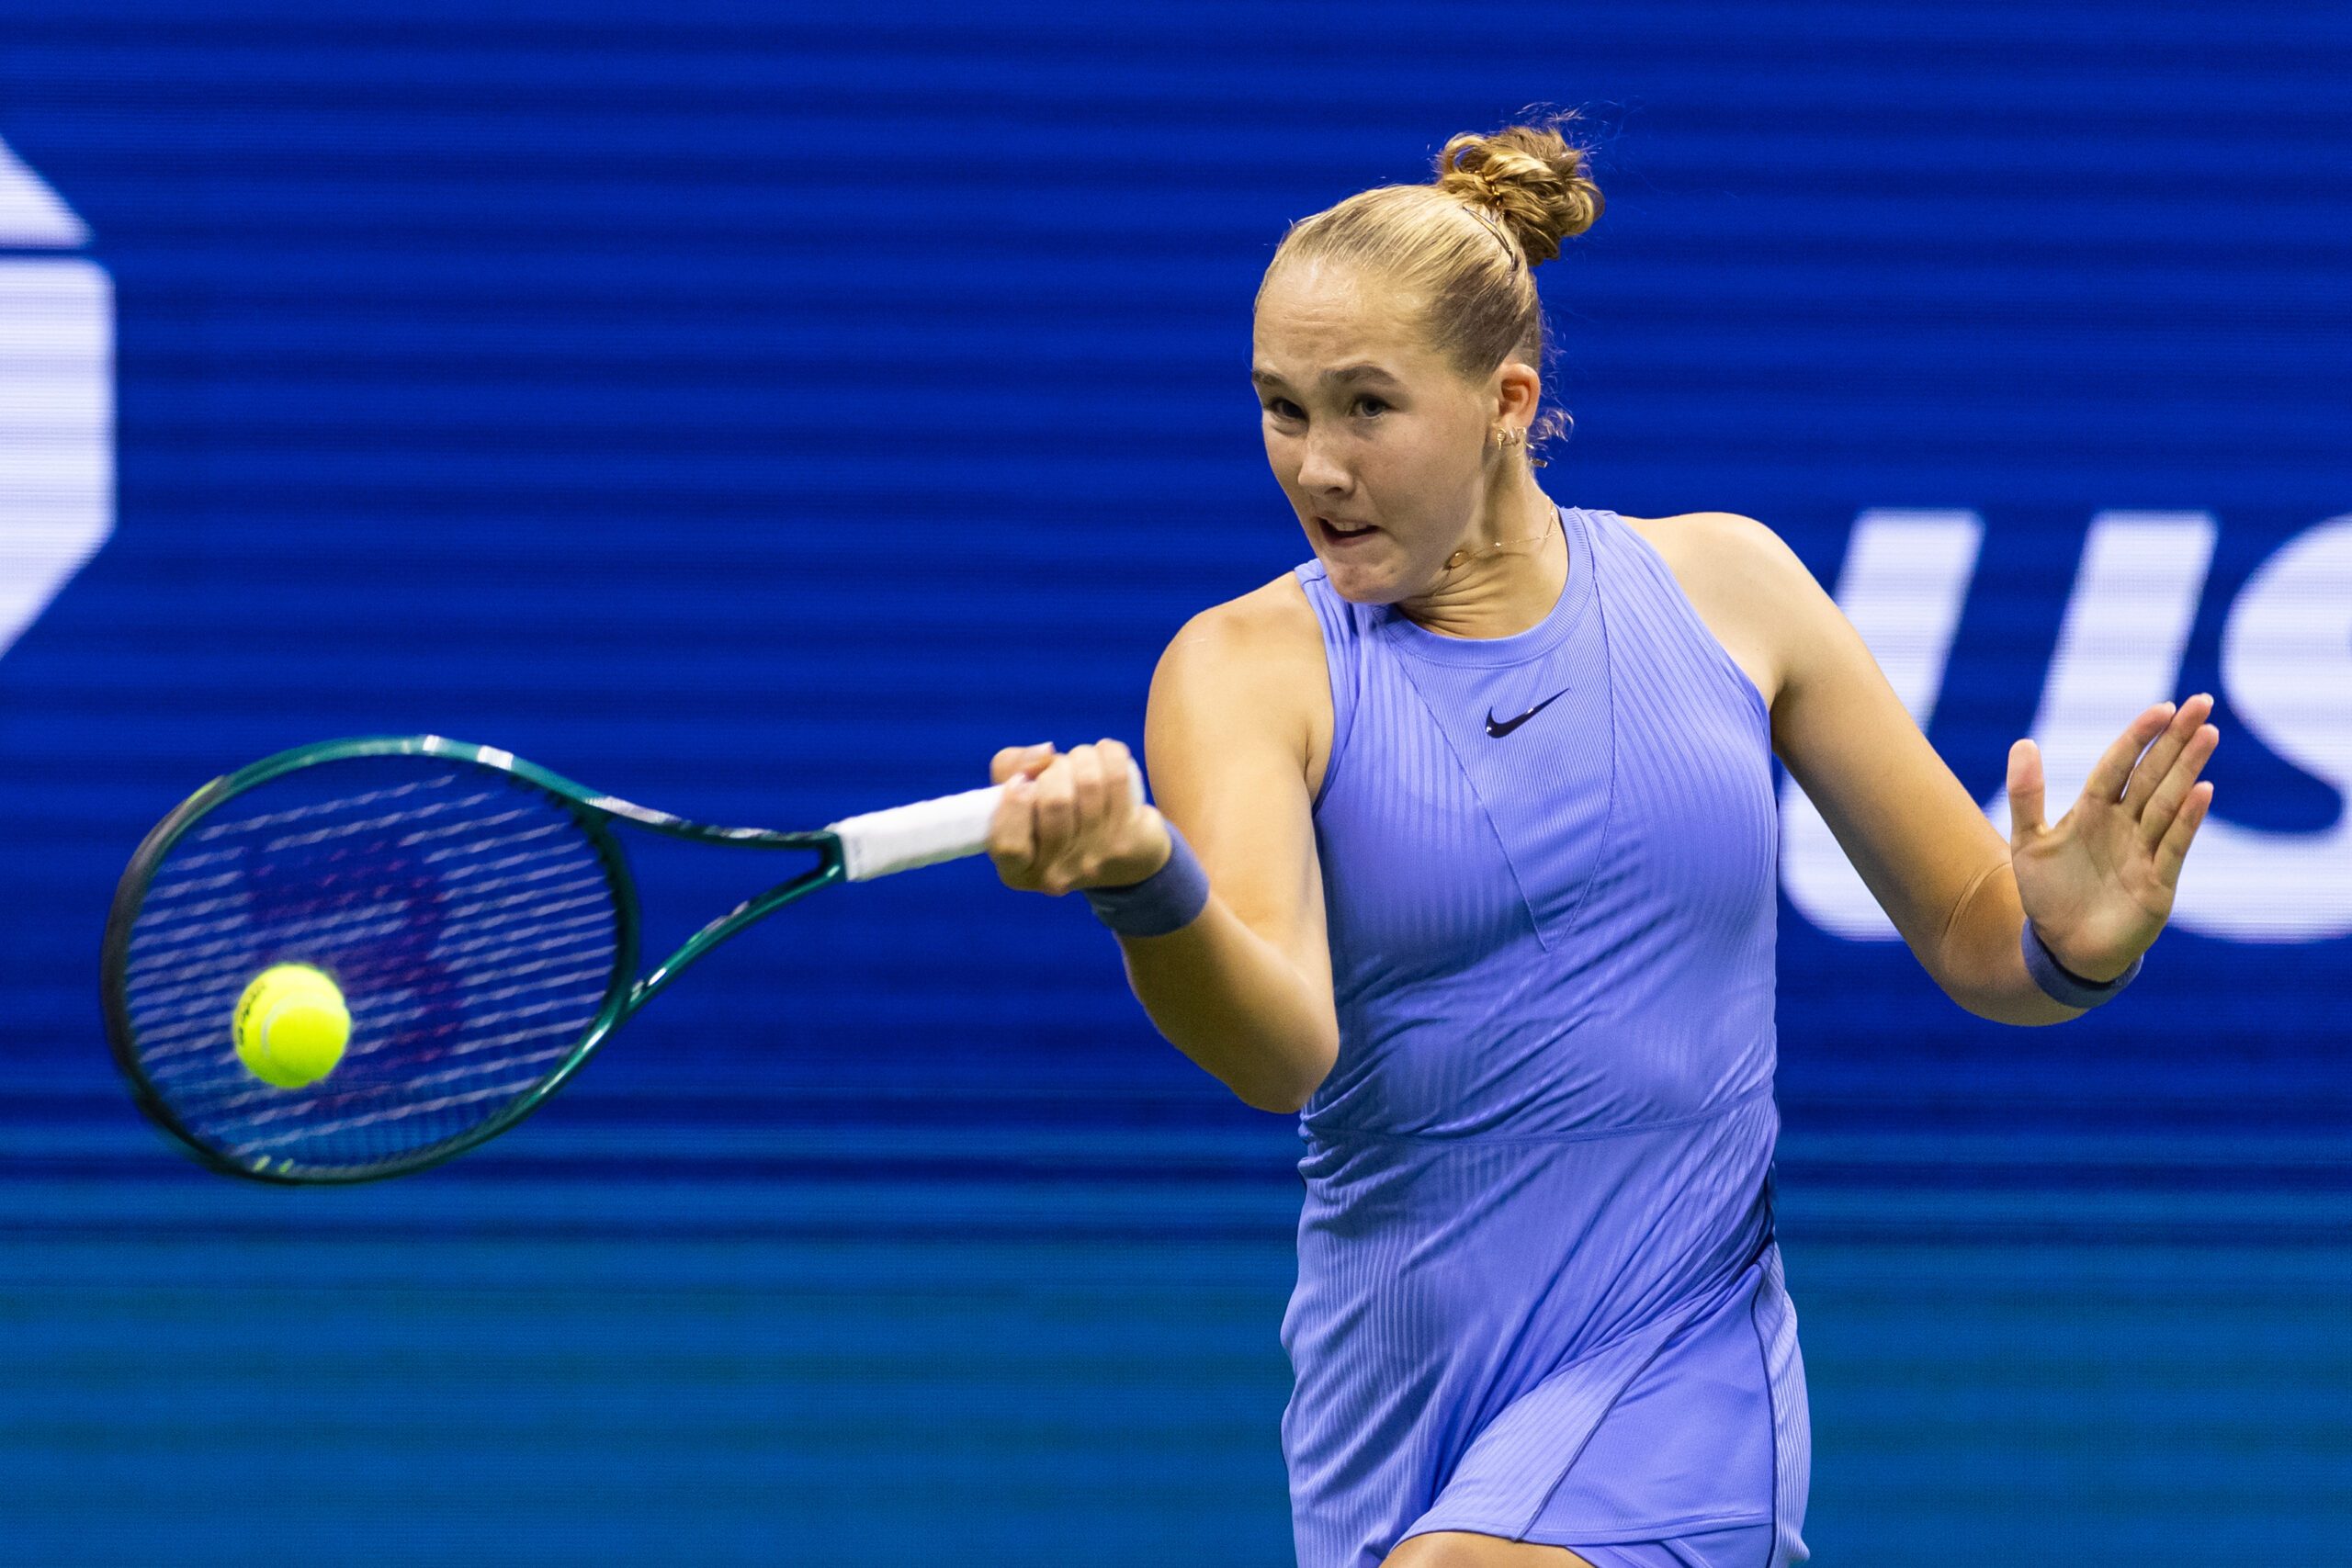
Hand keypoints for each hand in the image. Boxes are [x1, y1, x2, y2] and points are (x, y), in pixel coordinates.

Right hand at [987, 739, 1170, 896]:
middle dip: (1056, 768)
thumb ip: (1009, 767)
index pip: (1009, 845)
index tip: (1021, 781)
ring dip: (1083, 757)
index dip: (1014, 805)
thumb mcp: (1017, 798)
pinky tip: (1106, 752)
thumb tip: (1044, 754)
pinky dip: (1110, 753)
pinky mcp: (1127, 840)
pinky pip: (1117, 779)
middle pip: (1054, 801)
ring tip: (1083, 760)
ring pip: (1088, 783)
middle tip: (1060, 769)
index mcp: (1018, 871)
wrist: (1122, 856)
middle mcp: (1056, 873)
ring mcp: (1094, 860)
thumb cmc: (1055, 817)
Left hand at [2006, 694, 2219, 980]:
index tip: (2163, 707)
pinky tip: (2203, 791)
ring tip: (2208, 734)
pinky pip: (2174, 845)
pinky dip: (2187, 819)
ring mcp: (2144, 851)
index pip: (2120, 764)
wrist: (2062, 948)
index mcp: (2094, 811)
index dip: (2139, 736)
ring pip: (2170, 801)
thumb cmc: (2048, 894)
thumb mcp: (2028, 842)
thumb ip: (2026, 794)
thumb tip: (2023, 742)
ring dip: (2189, 768)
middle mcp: (2124, 825)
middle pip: (2154, 774)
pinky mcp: (2158, 882)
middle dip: (2177, 739)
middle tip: (2204, 703)